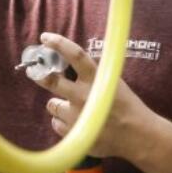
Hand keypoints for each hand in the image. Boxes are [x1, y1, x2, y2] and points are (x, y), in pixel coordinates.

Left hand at [30, 32, 153, 161]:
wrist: (136, 135)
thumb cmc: (126, 106)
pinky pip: (57, 123)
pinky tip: (77, 123)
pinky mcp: (72, 133)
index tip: (45, 37)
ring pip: (52, 105)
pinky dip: (64, 122)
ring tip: (74, 109)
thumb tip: (72, 62)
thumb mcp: (113, 81)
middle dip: (39, 75)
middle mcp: (83, 95)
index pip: (75, 54)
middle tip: (34, 73)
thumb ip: (92, 72)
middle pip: (51, 80)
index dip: (58, 43)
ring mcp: (76, 115)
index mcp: (96, 79)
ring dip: (59, 105)